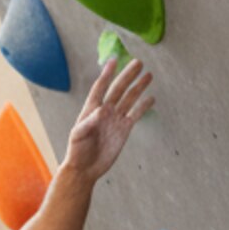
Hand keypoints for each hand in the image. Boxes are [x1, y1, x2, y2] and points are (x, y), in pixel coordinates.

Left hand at [63, 56, 153, 181]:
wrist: (85, 169)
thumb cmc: (77, 152)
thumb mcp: (78, 136)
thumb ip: (88, 122)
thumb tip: (103, 109)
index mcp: (91, 110)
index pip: (100, 87)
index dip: (107, 74)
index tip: (114, 60)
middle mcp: (104, 111)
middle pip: (118, 89)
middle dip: (128, 76)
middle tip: (138, 62)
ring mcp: (115, 120)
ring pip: (129, 99)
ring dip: (138, 87)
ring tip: (148, 75)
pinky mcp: (124, 130)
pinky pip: (135, 114)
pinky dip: (143, 106)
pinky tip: (151, 98)